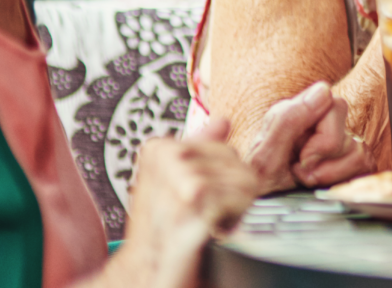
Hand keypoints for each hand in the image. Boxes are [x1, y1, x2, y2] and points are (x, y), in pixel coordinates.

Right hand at [109, 119, 257, 287]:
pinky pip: (243, 197)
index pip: (227, 149)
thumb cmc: (160, 232)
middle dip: (232, 194)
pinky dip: (235, 219)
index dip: (221, 181)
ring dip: (234, 210)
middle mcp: (167, 158)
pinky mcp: (195, 202)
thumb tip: (222, 120)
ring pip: (247, 180)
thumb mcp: (174, 185)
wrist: (144, 275)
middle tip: (202, 217)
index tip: (196, 201)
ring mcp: (180, 179)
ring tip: (205, 224)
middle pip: (240, 164)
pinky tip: (210, 231)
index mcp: (160, 148)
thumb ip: (199, 150)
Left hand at [244, 82, 376, 192]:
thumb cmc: (259, 186)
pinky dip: (342, 180)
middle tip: (302, 170)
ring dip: (331, 173)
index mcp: (296, 113)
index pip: (329, 100)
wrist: (262, 210)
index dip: (322, 133)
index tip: (302, 158)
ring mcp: (337, 140)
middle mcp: (319, 122)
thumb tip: (323, 90)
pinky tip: (322, 184)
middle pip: (344, 121)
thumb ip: (289, 120)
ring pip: (357, 148)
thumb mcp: (264, 156)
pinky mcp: (351, 160)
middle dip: (325, 153)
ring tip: (307, 180)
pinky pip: (365, 164)